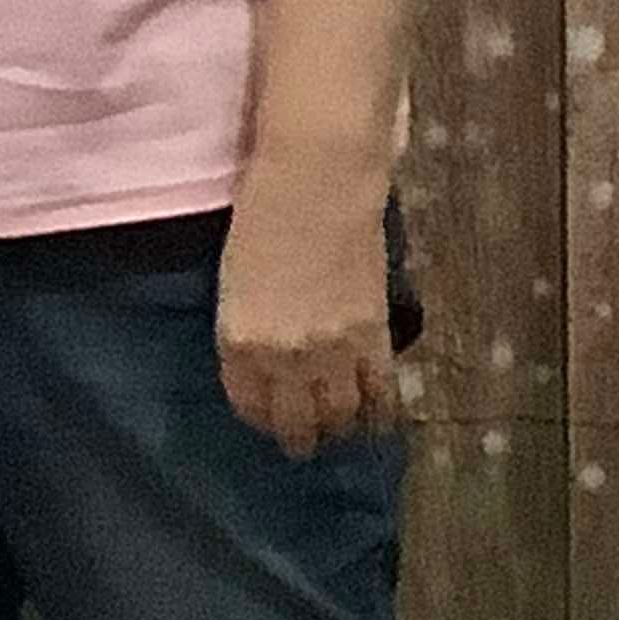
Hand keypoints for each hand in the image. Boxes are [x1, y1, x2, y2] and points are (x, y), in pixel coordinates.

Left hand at [216, 169, 398, 459]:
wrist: (317, 176)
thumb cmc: (264, 210)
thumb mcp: (237, 278)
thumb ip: (250, 326)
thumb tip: (269, 359)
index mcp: (239, 341)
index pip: (250, 406)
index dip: (262, 417)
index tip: (269, 417)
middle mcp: (283, 357)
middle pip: (296, 423)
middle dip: (299, 438)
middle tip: (303, 443)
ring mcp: (332, 351)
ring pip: (341, 417)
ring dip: (339, 429)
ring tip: (339, 432)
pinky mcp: (373, 336)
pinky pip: (381, 395)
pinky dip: (379, 414)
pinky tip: (376, 420)